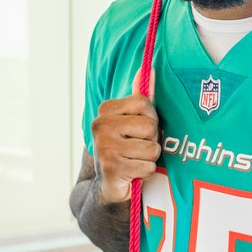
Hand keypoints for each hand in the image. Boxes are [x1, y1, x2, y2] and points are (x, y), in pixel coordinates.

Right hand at [90, 69, 160, 203]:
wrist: (109, 184)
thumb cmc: (126, 147)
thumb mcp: (133, 120)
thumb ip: (141, 96)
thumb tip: (150, 67)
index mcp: (105, 110)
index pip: (144, 103)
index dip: (151, 118)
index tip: (140, 129)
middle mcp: (100, 126)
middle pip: (150, 126)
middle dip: (152, 140)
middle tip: (138, 147)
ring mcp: (104, 147)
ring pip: (151, 148)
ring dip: (149, 158)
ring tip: (136, 159)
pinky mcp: (112, 168)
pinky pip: (148, 167)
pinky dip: (145, 172)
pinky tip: (132, 172)